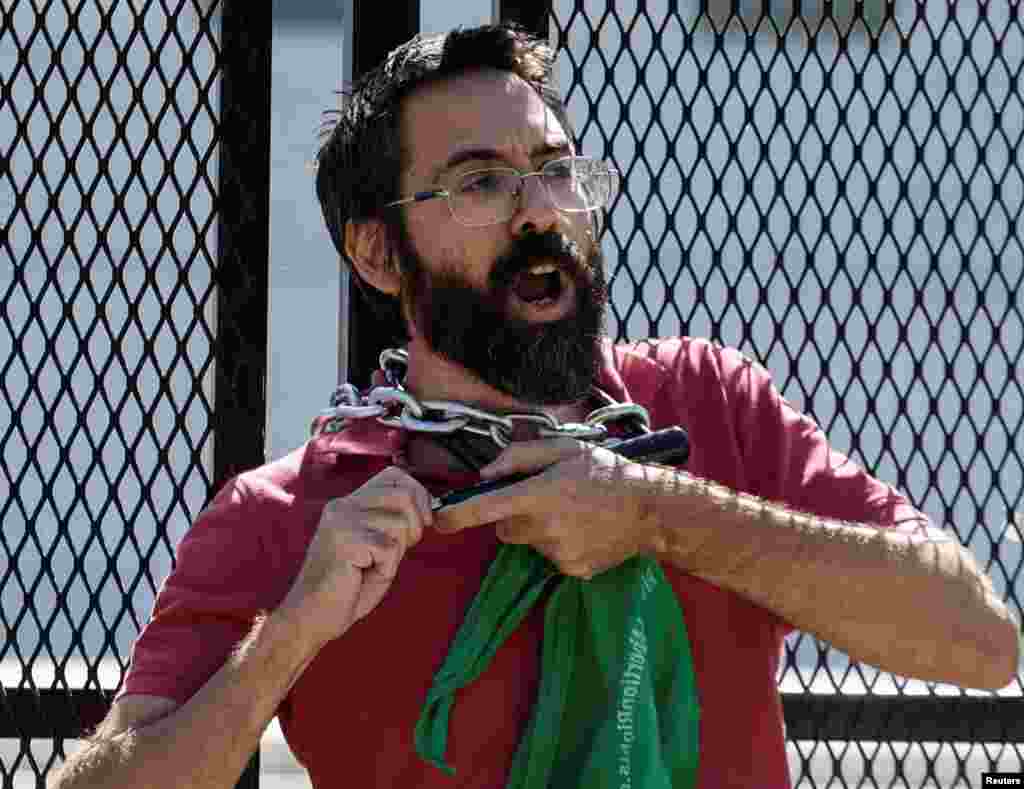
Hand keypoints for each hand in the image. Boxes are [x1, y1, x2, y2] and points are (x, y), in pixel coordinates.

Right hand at [278, 466, 431, 647]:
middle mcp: (344, 505)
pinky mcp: (344, 540)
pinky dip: (386, 567)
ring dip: (396, 552)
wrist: (311, 617)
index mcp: (351, 503)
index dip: (419, 494)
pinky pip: (388, 547)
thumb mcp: (378, 547)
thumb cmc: (347, 587)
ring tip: (374, 566)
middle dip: (416, 525)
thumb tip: (432, 510)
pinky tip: (364, 575)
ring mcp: (342, 520)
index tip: (424, 521)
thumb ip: (396, 525)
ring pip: (399, 522)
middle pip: (404, 494)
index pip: (395, 475)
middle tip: (399, 550)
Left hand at [435, 439, 665, 578]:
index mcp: (537, 495)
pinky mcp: (572, 571)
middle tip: (544, 497)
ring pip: (528, 542)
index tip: (437, 519)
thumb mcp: (563, 449)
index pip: (482, 510)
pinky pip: (550, 557)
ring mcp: (558, 554)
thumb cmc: (605, 471)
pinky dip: (559, 544)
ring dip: (538, 529)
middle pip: (504, 528)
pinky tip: (583, 529)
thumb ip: (519, 457)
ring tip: (571, 512)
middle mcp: (543, 529)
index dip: (455, 515)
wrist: (651, 509)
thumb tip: (484, 474)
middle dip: (513, 514)